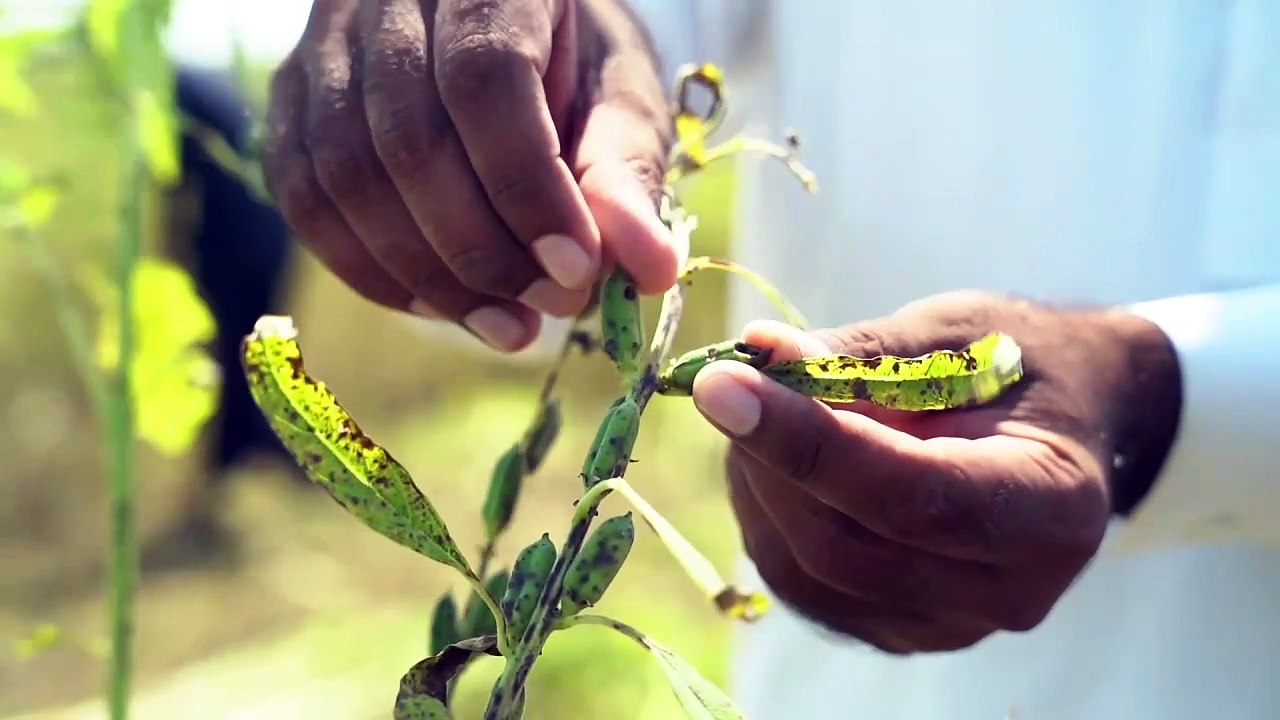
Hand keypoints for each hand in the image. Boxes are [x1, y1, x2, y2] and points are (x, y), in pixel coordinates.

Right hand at [261, 0, 676, 350]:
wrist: (500, 20)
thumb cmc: (571, 58)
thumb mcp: (620, 96)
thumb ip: (626, 173)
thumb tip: (648, 269)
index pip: (483, 78)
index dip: (526, 187)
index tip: (575, 270)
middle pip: (405, 138)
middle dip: (479, 251)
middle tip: (549, 309)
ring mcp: (324, 42)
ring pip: (345, 176)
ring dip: (427, 275)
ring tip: (506, 326)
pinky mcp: (291, 96)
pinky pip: (306, 199)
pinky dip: (371, 271)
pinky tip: (440, 305)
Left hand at [691, 290, 1181, 652]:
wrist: (1060, 425)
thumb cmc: (1016, 365)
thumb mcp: (955, 334)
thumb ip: (861, 353)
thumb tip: (756, 352)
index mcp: (1051, 507)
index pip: (911, 495)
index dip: (806, 443)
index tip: (720, 384)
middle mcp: (1009, 591)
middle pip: (846, 547)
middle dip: (766, 458)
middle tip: (728, 381)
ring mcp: (950, 625)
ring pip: (808, 571)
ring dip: (757, 481)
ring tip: (762, 409)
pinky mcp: (897, 630)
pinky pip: (800, 582)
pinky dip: (767, 513)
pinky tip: (773, 458)